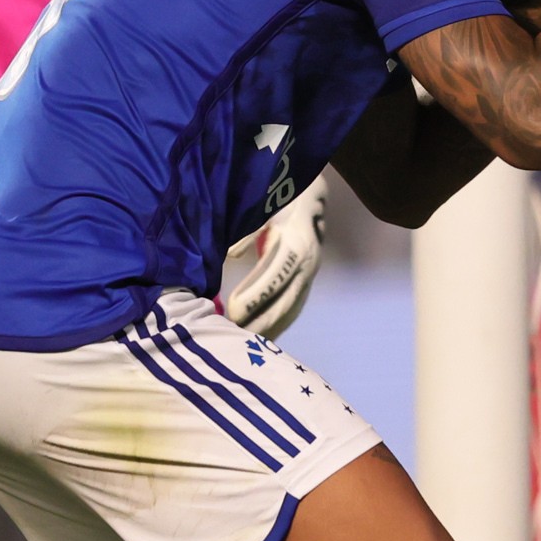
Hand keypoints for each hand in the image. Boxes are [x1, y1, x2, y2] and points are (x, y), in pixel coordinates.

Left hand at [223, 180, 326, 338]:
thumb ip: (248, 230)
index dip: (254, 295)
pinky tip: (259, 339)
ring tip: (242, 347)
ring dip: (268, 329)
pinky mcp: (306, 281)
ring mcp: (310, 274)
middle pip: (285, 300)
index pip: (275, 275)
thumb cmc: (280, 195)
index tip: (231, 310)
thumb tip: (232, 254)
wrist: (310, 193)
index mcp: (297, 242)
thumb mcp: (264, 205)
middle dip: (259, 322)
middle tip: (230, 337)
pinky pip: (292, 309)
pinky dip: (276, 325)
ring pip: (290, 309)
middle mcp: (308, 262)